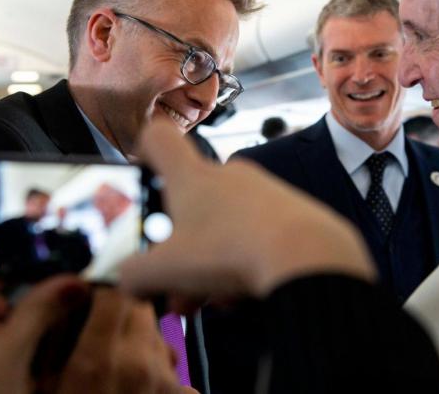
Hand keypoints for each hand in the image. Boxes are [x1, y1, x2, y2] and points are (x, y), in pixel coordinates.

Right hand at [53, 287, 193, 393]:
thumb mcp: (44, 382)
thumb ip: (56, 336)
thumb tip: (73, 292)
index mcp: (96, 359)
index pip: (116, 292)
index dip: (104, 290)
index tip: (94, 296)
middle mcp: (136, 363)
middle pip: (141, 308)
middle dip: (122, 312)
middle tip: (102, 332)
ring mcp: (162, 380)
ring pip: (157, 334)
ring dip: (140, 340)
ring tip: (116, 366)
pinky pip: (173, 368)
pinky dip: (159, 372)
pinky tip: (139, 388)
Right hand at [119, 119, 374, 311]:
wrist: (309, 258)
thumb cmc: (232, 252)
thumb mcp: (165, 270)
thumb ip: (135, 274)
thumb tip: (129, 280)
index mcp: (192, 176)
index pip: (158, 138)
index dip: (144, 151)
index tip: (142, 174)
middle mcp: (228, 175)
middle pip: (191, 202)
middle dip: (178, 245)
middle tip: (175, 283)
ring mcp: (264, 192)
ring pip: (224, 226)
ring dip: (211, 262)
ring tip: (210, 300)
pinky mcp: (293, 212)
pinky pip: (257, 236)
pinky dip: (245, 263)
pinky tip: (243, 294)